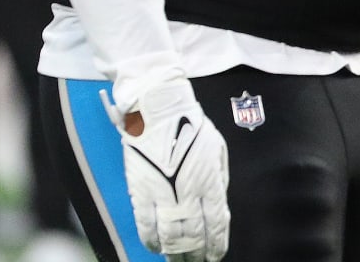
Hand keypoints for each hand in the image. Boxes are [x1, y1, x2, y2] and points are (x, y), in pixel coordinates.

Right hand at [109, 78, 229, 261]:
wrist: (159, 112)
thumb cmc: (191, 126)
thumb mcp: (218, 150)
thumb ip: (218, 178)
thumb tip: (217, 203)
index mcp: (210, 181)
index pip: (217, 223)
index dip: (217, 244)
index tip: (216, 255)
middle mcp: (187, 193)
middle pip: (194, 235)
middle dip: (197, 253)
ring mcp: (162, 195)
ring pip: (170, 236)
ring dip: (175, 252)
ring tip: (180, 261)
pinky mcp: (141, 193)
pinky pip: (146, 225)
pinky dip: (152, 240)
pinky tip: (157, 248)